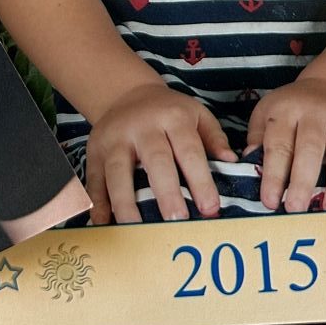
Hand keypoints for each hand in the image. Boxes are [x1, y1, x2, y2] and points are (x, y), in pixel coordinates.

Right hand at [85, 82, 236, 222]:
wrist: (127, 94)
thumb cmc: (169, 112)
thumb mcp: (197, 114)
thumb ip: (214, 138)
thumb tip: (232, 163)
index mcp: (172, 118)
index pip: (188, 149)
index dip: (200, 179)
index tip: (210, 208)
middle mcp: (141, 127)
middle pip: (154, 159)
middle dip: (166, 191)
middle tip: (177, 221)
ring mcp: (114, 138)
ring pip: (118, 170)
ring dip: (125, 202)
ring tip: (137, 230)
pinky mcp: (94, 151)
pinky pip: (94, 177)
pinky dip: (97, 201)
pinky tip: (103, 223)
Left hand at [246, 76, 325, 212]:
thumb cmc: (291, 109)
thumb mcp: (266, 114)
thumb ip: (258, 139)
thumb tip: (249, 164)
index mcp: (285, 110)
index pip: (278, 145)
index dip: (274, 175)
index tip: (270, 202)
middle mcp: (314, 111)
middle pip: (309, 148)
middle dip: (303, 181)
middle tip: (297, 209)